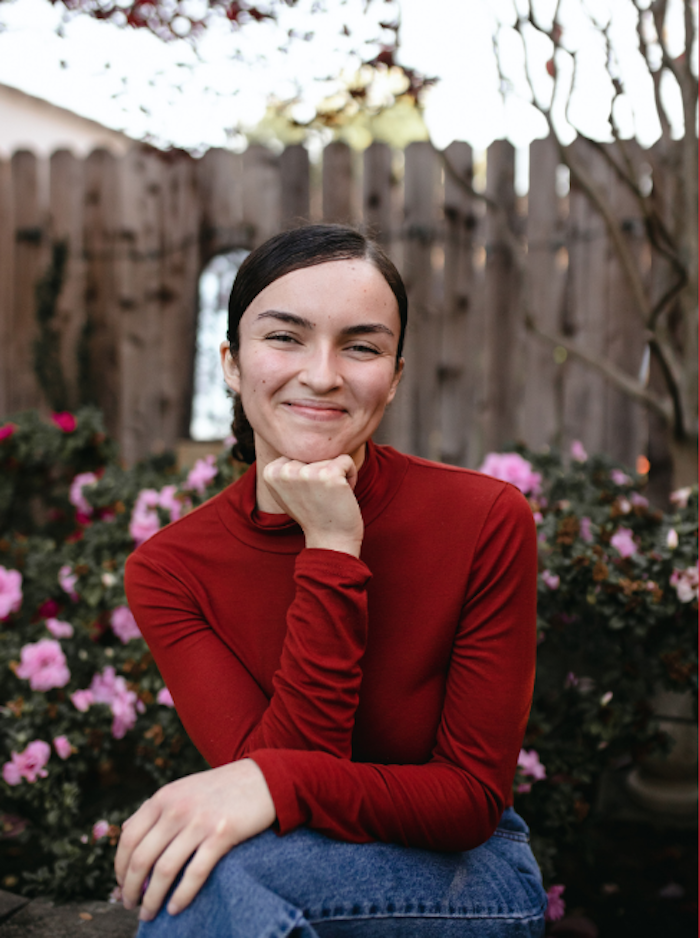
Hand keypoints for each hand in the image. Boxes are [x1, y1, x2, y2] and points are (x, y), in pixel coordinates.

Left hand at [115, 759, 274, 921]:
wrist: (262, 779)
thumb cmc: (221, 789)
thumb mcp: (183, 789)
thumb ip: (157, 808)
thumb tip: (126, 834)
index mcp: (164, 797)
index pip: (129, 837)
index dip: (119, 866)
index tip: (120, 884)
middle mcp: (177, 808)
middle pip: (141, 858)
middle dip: (130, 888)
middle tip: (130, 904)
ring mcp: (199, 822)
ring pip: (164, 870)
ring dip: (151, 898)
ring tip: (149, 913)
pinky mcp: (222, 835)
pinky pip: (194, 874)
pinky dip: (180, 896)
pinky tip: (174, 908)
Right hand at [262, 455, 363, 556]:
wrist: (330, 540)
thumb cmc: (313, 513)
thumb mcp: (288, 489)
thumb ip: (285, 467)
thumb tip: (288, 440)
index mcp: (270, 472)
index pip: (298, 451)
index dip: (308, 470)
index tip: (307, 492)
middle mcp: (284, 470)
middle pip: (313, 451)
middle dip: (322, 470)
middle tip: (320, 496)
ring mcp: (306, 472)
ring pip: (330, 456)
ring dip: (336, 475)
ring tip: (330, 497)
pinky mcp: (328, 475)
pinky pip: (346, 460)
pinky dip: (351, 476)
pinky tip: (341, 495)